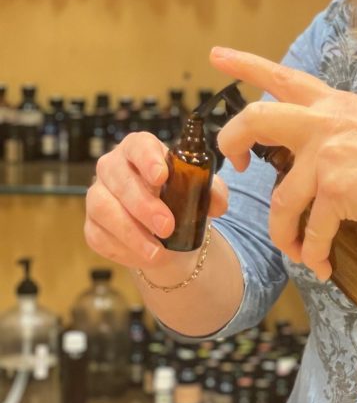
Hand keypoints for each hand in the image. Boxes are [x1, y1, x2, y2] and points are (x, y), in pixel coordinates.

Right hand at [83, 133, 229, 272]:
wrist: (167, 230)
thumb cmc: (181, 198)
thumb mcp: (202, 191)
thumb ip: (213, 192)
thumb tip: (218, 205)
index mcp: (140, 149)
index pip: (138, 145)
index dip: (147, 159)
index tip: (161, 176)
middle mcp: (113, 167)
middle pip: (120, 179)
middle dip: (143, 205)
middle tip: (167, 227)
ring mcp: (98, 195)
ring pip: (103, 208)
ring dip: (130, 232)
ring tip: (157, 252)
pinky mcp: (92, 224)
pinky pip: (98, 235)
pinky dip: (122, 249)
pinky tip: (144, 257)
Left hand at [210, 46, 356, 280]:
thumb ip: (332, 130)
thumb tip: (306, 155)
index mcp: (330, 104)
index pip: (282, 77)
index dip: (245, 64)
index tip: (216, 56)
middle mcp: (323, 123)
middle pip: (256, 121)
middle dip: (230, 143)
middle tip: (231, 166)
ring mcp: (328, 156)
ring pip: (280, 200)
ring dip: (282, 233)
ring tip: (294, 249)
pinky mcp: (339, 190)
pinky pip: (312, 230)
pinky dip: (313, 252)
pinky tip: (320, 264)